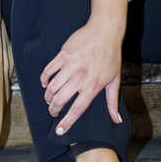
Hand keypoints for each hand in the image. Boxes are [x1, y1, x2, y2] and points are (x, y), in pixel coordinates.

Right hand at [40, 21, 122, 136]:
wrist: (105, 31)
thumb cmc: (112, 56)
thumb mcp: (115, 80)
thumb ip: (112, 102)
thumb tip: (117, 121)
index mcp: (93, 86)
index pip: (76, 110)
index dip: (66, 122)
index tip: (59, 130)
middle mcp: (80, 77)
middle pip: (59, 100)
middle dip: (53, 109)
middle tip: (53, 111)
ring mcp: (70, 65)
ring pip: (51, 87)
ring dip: (48, 96)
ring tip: (50, 99)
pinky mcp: (63, 55)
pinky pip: (48, 71)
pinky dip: (43, 79)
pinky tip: (45, 83)